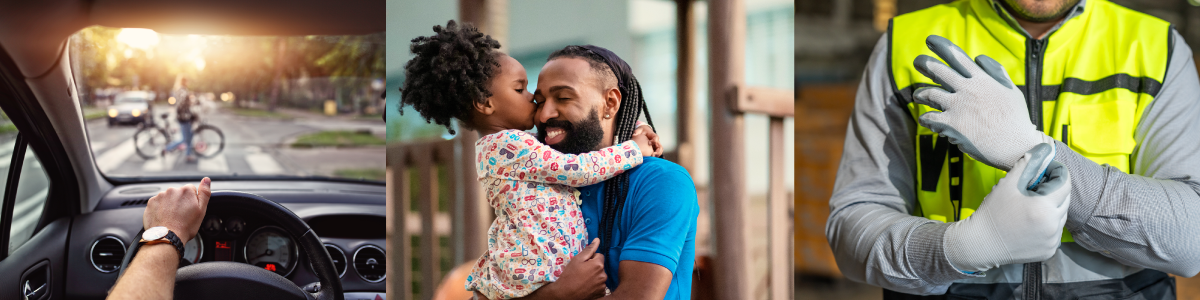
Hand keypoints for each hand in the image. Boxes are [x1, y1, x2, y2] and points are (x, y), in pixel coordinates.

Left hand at [143, 177, 211, 242]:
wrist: (166, 237)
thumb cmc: (185, 226)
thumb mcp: (201, 210)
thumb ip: (205, 192)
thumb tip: (206, 179)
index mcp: (186, 191)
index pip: (191, 190)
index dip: (192, 201)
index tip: (190, 210)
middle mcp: (172, 190)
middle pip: (179, 193)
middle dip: (180, 202)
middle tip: (181, 215)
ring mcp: (160, 196)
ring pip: (168, 198)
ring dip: (170, 205)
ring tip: (172, 218)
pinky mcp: (151, 203)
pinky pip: (158, 203)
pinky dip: (161, 209)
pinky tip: (164, 218)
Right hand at [548, 238, 607, 298]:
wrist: (565, 294)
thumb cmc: (569, 275)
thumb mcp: (577, 260)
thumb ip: (589, 249)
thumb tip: (597, 240)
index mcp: (598, 265)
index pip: (599, 256)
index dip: (591, 258)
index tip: (583, 264)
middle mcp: (603, 275)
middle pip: (600, 266)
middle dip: (593, 267)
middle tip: (582, 272)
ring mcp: (603, 285)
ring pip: (600, 276)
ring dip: (595, 276)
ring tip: (583, 280)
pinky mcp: (601, 293)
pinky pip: (600, 286)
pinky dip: (595, 286)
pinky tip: (586, 287)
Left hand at [632, 124, 662, 156]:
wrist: (644, 132)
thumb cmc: (642, 131)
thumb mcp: (639, 130)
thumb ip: (637, 131)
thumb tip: (635, 134)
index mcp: (653, 135)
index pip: (656, 137)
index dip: (654, 140)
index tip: (649, 143)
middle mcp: (656, 141)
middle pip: (660, 146)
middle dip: (658, 151)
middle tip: (653, 154)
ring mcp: (656, 146)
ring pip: (660, 151)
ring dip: (657, 154)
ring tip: (653, 157)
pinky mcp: (654, 149)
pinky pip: (657, 153)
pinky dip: (655, 156)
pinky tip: (651, 158)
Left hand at [912, 35, 1053, 170]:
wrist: (1017, 146)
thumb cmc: (1015, 119)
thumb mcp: (1011, 90)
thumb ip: (996, 72)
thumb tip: (979, 58)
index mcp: (982, 79)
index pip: (958, 56)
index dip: (941, 46)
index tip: (929, 40)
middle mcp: (968, 89)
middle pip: (937, 70)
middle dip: (924, 64)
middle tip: (917, 62)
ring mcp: (958, 106)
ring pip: (928, 93)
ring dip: (920, 94)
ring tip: (918, 96)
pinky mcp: (951, 124)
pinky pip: (928, 117)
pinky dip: (925, 118)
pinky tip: (927, 120)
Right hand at [943, 144, 1070, 271]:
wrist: (980, 244)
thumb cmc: (992, 212)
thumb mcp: (1008, 184)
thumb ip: (1029, 163)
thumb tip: (1045, 149)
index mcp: (1044, 207)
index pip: (1065, 183)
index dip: (1056, 172)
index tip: (1044, 170)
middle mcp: (1053, 226)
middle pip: (1065, 199)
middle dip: (1053, 190)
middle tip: (1033, 188)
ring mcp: (1052, 240)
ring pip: (1061, 215)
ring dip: (1051, 207)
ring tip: (1030, 206)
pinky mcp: (1049, 250)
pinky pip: (1055, 231)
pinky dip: (1047, 224)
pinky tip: (1029, 222)